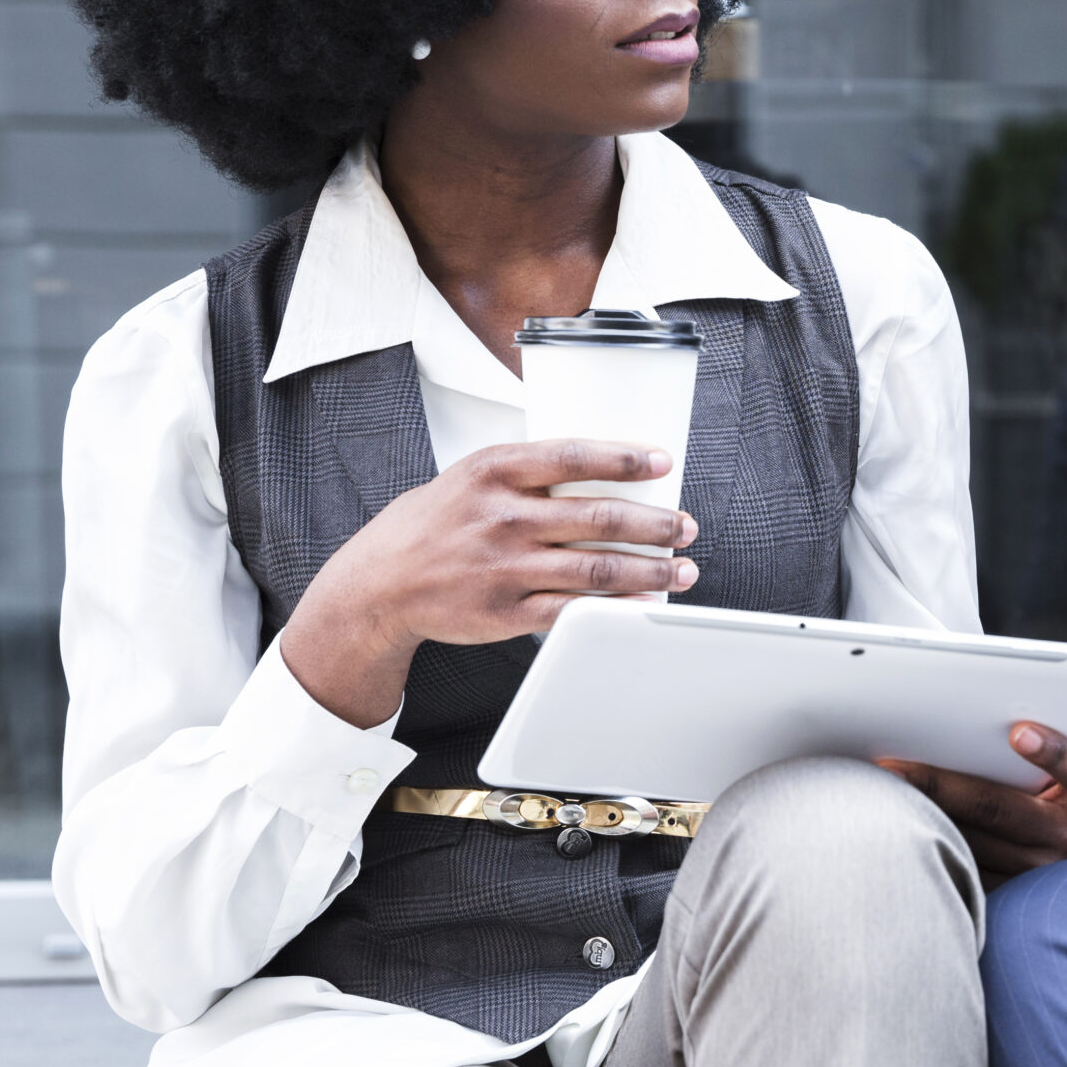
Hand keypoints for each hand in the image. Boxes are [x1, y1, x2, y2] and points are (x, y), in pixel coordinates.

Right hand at [282, 440, 696, 727]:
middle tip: (686, 525)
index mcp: (495, 471)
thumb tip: (604, 466)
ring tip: (682, 568)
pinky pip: (575, 609)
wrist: (380, 584)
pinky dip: (617, 607)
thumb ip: (529, 471)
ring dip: (651, 568)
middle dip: (656, 524)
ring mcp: (506, 567)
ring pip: (597, 567)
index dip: (626, 459)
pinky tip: (644, 602)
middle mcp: (503, 517)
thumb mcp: (471, 476)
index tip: (664, 462)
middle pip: (599, 517)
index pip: (574, 456)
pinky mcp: (507, 611)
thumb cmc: (435, 523)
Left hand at [877, 723, 1066, 887]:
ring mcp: (1041, 877)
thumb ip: (1034, 740)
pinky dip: (923, 839)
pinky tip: (885, 821)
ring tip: (875, 788)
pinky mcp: (1008, 898)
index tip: (1018, 731)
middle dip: (938, 782)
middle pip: (999, 808)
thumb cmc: (1053, 783)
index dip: (1052, 752)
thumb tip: (974, 716)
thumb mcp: (1062, 764)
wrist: (1055, 852)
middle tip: (889, 764)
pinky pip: (957, 866)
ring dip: (919, 812)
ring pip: (968, 842)